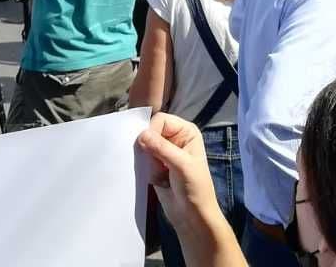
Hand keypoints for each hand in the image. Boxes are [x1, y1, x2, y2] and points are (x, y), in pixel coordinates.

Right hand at [136, 113, 231, 256]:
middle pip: (150, 131)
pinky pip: (141, 160)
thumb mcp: (181, 165)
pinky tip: (156, 180)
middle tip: (156, 164)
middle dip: (148, 149)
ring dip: (147, 162)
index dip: (152, 132)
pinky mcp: (155, 166)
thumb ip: (161, 148)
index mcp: (186, 131)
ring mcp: (163, 152)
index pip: (161, 120)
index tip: (149, 149)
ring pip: (143, 146)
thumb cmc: (194, 188)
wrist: (191, 216)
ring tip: (160, 175)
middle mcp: (174, 138)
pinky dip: (145, 169)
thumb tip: (141, 135)